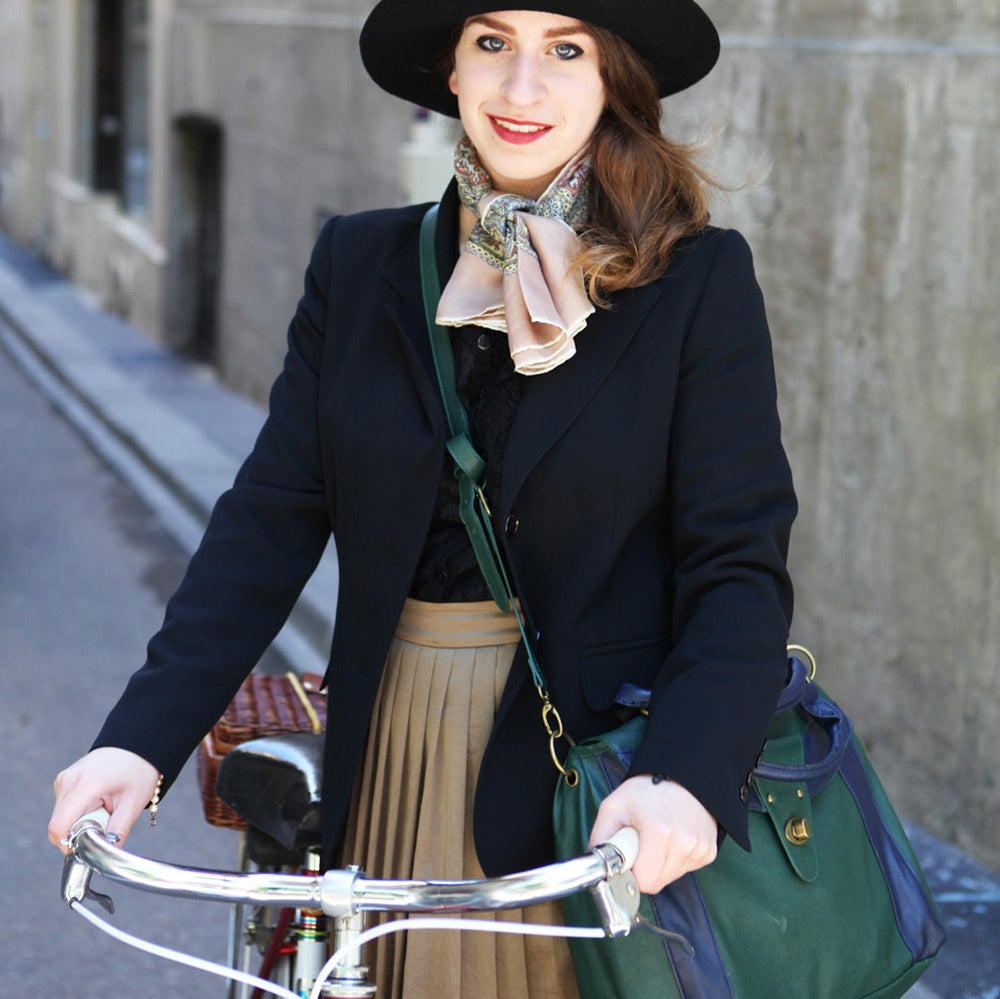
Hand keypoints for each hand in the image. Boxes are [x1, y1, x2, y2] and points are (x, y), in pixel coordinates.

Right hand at [49, 747, 160, 853]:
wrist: (136, 746)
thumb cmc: (138, 771)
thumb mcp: (133, 803)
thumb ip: (117, 832)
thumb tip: (107, 856)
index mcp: (84, 785)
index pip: (59, 828)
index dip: (69, 845)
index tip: (89, 845)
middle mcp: (67, 781)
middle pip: (60, 825)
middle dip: (80, 832)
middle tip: (106, 820)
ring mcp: (63, 780)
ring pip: (62, 817)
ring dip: (80, 821)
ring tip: (104, 806)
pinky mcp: (63, 781)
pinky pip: (65, 807)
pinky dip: (79, 811)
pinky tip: (98, 800)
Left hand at [588, 775, 717, 893]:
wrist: (682, 774)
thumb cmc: (647, 789)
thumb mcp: (613, 807)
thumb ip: (600, 839)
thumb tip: (596, 868)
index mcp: (659, 832)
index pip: (643, 881)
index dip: (630, 873)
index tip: (627, 858)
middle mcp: (684, 843)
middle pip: (657, 883)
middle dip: (644, 870)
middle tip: (640, 844)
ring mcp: (700, 848)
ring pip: (670, 877)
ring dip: (659, 865)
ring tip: (657, 837)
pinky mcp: (709, 852)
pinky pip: (684, 869)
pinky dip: (674, 859)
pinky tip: (672, 837)